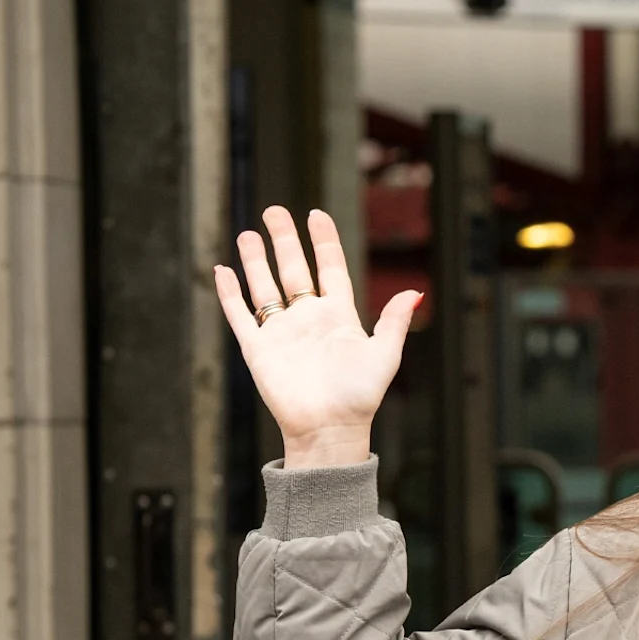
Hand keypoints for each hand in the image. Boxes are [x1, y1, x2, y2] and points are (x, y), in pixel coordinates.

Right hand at [212, 208, 417, 469]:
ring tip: (249, 233)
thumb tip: (415, 293)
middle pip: (293, 270)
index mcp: (339, 317)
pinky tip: (222, 270)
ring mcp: (282, 332)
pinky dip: (230, 293)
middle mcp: (308, 320)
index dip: (324, 242)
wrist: (330, 428)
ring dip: (256, 260)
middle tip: (274, 211)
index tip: (316, 214)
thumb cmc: (360, 396)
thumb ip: (395, 322)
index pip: (330, 268)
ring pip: (265, 287)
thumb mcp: (384, 355)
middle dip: (284, 240)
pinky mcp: (258, 348)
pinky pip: (240, 314)